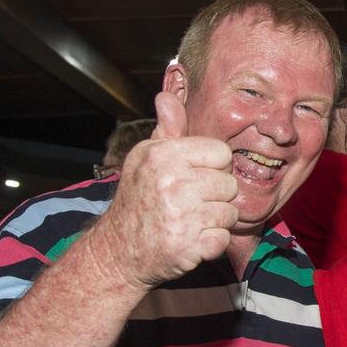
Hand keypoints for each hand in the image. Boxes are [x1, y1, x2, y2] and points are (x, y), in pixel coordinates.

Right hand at [90, 91, 238, 289]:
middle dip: (216, 196)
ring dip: (215, 221)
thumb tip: (167, 96)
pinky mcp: (188, 247)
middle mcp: (171, 183)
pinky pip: (223, 239)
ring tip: (190, 220)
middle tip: (191, 203)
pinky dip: (210, 243)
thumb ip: (167, 130)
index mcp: (163, 156)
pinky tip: (190, 239)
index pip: (221, 152)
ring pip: (230, 213)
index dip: (214, 166)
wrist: (116, 251)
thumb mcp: (146, 158)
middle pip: (229, 184)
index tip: (196, 176)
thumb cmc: (139, 199)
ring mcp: (181, 217)